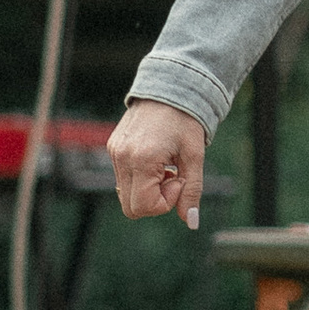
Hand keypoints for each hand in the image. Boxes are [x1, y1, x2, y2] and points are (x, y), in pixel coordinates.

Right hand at [110, 99, 210, 230]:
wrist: (171, 87)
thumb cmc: (186, 120)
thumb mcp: (195, 156)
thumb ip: (192, 190)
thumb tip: (191, 222)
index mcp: (141, 159)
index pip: (143, 206)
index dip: (165, 202)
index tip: (179, 180)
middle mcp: (122, 157)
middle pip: (131, 207)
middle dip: (155, 199)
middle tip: (173, 177)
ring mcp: (114, 152)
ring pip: (126, 194)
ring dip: (148, 188)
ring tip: (165, 167)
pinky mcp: (113, 148)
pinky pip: (123, 178)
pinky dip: (141, 178)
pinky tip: (156, 160)